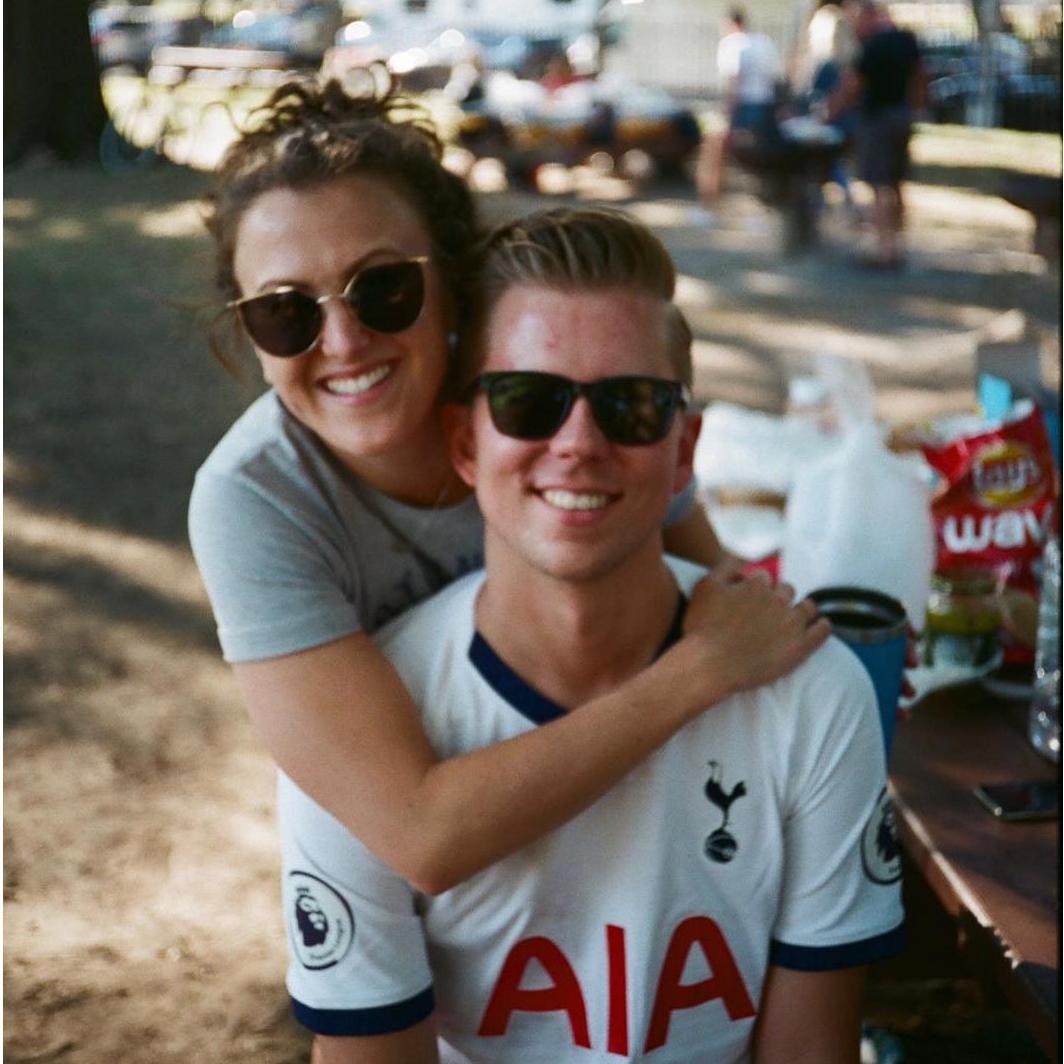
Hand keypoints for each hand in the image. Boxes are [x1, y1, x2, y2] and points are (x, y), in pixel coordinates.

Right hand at [670, 572, 830, 710]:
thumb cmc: (702, 627)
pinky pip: (822, 631)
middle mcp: (777, 599)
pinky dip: (823, 626)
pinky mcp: (801, 646)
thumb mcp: (705, 586)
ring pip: (807, 607)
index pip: (763, 578)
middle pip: (786, 590)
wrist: (710, 664)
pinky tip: (821, 626)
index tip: (750, 600)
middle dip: (779, 598)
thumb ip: (725, 568)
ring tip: (795, 620)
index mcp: (756, 584)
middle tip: (769, 613)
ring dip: (802, 610)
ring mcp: (791, 622)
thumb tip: (741, 562)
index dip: (756, 588)